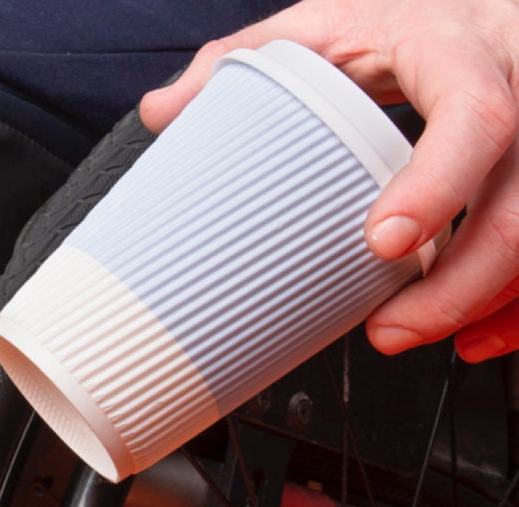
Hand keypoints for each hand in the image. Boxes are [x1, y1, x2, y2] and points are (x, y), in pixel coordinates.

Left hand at [140, 0, 518, 360]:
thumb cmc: (403, 16)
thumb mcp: (325, 23)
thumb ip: (247, 61)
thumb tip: (162, 110)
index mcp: (457, 42)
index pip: (473, 111)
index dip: (438, 185)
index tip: (383, 242)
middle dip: (463, 280)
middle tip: (392, 328)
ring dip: (487, 300)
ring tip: (411, 334)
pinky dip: (517, 305)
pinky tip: (477, 335)